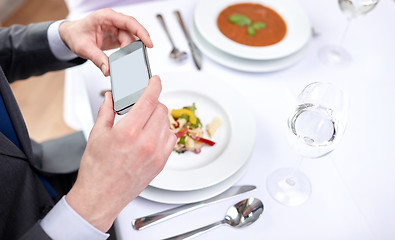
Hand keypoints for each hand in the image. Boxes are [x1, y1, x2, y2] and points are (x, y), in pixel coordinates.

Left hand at [58, 8, 152, 75]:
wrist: (71, 35)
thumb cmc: (76, 35)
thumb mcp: (84, 48)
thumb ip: (97, 59)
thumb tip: (108, 69)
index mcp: (105, 17)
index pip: (128, 22)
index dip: (141, 32)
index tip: (149, 43)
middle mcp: (113, 21)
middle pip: (132, 32)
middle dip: (135, 46)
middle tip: (134, 59)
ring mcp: (116, 28)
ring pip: (131, 39)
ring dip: (131, 50)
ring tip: (128, 61)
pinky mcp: (118, 36)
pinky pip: (128, 43)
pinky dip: (130, 52)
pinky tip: (128, 59)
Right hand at [66, 76, 175, 231]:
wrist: (100, 197)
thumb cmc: (96, 170)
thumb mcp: (97, 135)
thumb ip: (106, 111)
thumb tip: (111, 97)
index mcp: (128, 132)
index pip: (149, 99)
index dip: (154, 85)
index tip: (155, 80)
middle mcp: (146, 142)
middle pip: (160, 109)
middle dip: (152, 102)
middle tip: (142, 104)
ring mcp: (156, 154)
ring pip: (167, 123)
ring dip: (158, 116)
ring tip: (144, 121)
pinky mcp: (161, 163)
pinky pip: (171, 139)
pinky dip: (164, 132)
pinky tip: (152, 134)